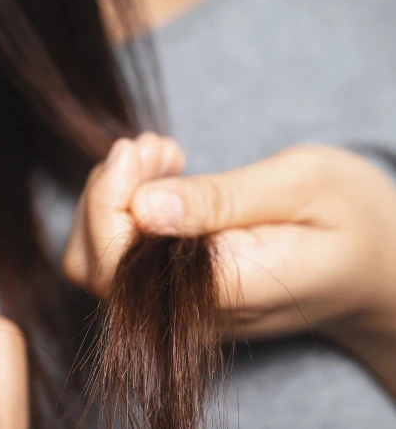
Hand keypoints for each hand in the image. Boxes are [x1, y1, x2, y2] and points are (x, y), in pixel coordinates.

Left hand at [63, 138, 395, 391]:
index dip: (108, 198)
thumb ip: (222, 200)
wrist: (379, 271)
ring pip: (95, 260)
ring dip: (111, 197)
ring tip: (162, 156)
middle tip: (154, 146)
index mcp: (224, 290)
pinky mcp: (174, 293)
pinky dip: (124, 208)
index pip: (118, 262)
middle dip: (105, 192)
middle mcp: (190, 312)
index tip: (136, 148)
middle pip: (91, 264)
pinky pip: (121, 258)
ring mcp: (179, 308)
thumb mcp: (303, 188)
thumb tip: (143, 207)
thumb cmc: (353, 219)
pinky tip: (163, 177)